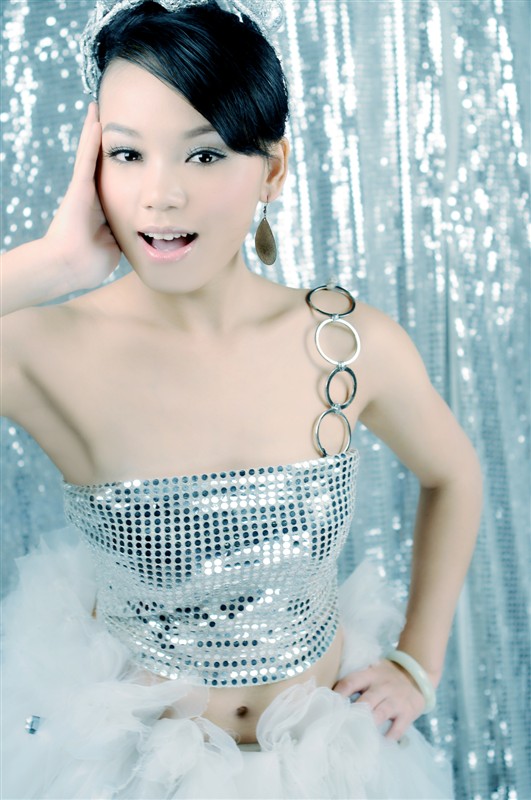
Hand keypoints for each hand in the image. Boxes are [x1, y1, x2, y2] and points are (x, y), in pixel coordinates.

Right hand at [45, 102, 120, 291]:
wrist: (69, 267)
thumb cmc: (89, 263)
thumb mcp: (113, 245)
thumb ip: (122, 233)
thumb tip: (136, 230)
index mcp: (102, 208)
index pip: (115, 182)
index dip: (121, 164)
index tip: (131, 147)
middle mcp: (92, 195)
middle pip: (102, 162)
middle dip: (106, 141)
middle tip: (110, 115)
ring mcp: (84, 190)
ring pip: (91, 154)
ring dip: (94, 130)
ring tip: (98, 107)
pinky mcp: (78, 188)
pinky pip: (86, 159)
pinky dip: (91, 140)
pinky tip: (96, 119)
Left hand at [333, 658, 426, 740]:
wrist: (416, 677)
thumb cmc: (385, 678)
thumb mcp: (372, 672)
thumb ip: (356, 681)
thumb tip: (330, 696)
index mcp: (370, 675)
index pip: (351, 682)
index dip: (339, 694)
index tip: (329, 707)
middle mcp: (383, 686)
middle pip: (367, 700)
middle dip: (354, 713)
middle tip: (341, 725)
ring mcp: (397, 699)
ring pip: (382, 713)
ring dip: (369, 724)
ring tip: (357, 734)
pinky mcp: (408, 712)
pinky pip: (398, 728)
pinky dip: (389, 736)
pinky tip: (380, 742)